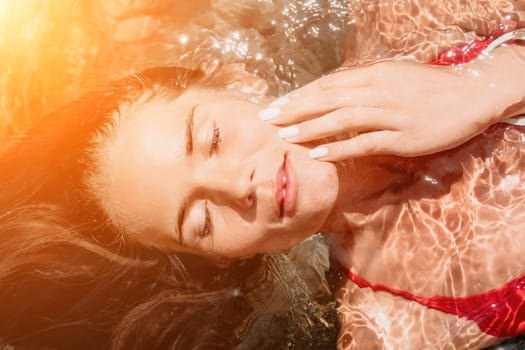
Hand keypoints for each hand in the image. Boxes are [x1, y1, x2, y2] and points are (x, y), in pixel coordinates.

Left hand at [258, 59, 520, 160]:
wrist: (471, 95)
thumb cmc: (429, 86)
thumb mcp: (394, 76)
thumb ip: (364, 84)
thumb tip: (335, 94)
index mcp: (373, 75)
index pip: (327, 85)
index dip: (299, 96)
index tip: (277, 105)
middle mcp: (376, 91)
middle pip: (327, 100)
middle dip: (294, 110)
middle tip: (268, 119)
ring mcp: (388, 114)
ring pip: (340, 120)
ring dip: (309, 128)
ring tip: (284, 136)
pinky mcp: (401, 137)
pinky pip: (364, 143)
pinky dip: (339, 148)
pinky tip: (317, 154)